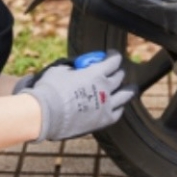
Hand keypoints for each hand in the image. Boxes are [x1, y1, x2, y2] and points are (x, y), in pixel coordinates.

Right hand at [16, 51, 133, 140]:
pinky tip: (118, 106)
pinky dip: (119, 107)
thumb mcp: (60, 70)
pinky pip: (118, 112)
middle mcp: (105, 88)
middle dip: (117, 72)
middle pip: (119, 77)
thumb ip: (72, 69)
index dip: (114, 56)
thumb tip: (75, 70)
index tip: (112, 55)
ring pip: (125, 95)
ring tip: (131, 88)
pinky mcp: (103, 121)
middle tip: (115, 72)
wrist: (45, 115)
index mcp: (96, 73)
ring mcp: (106, 106)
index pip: (113, 61)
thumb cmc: (49, 90)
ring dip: (128, 89)